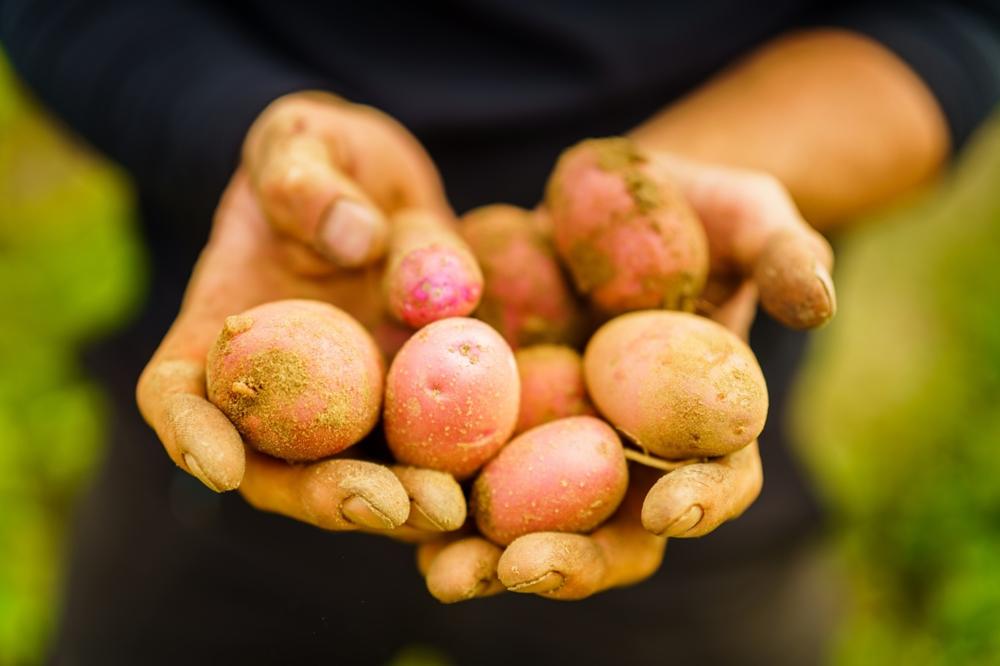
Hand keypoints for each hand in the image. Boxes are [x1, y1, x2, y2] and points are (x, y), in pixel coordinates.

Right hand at [136, 92, 463, 536]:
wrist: (380, 182)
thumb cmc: (321, 154)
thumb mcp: (303, 140)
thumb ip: (308, 179)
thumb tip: (357, 240)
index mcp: (222, 326)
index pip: (178, 392)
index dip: (189, 435)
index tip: (220, 469)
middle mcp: (279, 383)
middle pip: (278, 465)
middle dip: (325, 496)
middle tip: (387, 505)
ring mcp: (346, 401)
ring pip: (357, 473)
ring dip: (397, 505)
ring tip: (449, 508)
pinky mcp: (408, 402)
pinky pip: (425, 446)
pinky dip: (450, 473)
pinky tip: (489, 483)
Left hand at [416, 150, 832, 600]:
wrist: (606, 201)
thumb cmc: (692, 210)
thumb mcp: (747, 214)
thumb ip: (783, 255)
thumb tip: (817, 302)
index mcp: (703, 424)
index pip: (716, 479)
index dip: (703, 498)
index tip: (672, 506)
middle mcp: (630, 454)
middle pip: (612, 532)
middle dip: (575, 559)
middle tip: (528, 568)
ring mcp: (558, 446)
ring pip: (529, 524)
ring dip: (489, 557)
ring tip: (448, 571)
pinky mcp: (493, 422)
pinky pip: (462, 471)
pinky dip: (433, 500)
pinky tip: (396, 509)